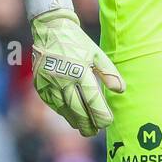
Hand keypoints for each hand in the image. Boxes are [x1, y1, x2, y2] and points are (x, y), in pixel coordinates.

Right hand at [27, 0, 124, 136]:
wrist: (49, 30)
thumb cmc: (77, 42)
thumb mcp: (96, 53)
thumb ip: (109, 73)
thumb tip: (121, 90)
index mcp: (79, 70)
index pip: (92, 99)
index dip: (101, 114)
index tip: (108, 122)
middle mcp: (63, 79)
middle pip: (77, 109)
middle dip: (88, 124)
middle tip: (96, 132)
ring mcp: (49, 84)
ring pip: (64, 110)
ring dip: (76, 121)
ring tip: (86, 129)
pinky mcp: (40, 86)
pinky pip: (53, 104)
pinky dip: (64, 112)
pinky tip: (72, 117)